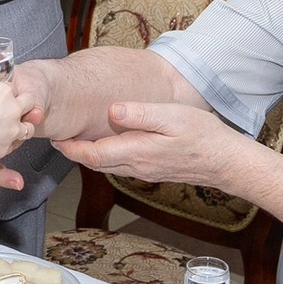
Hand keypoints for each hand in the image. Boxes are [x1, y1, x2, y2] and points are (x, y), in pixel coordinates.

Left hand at [57, 100, 248, 189]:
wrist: (226, 162)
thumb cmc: (203, 136)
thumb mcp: (172, 117)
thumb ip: (141, 114)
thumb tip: (112, 111)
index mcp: (138, 152)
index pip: (94, 155)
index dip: (72, 149)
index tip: (56, 139)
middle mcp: (138, 166)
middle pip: (97, 163)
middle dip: (75, 153)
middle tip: (59, 138)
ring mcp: (146, 172)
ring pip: (109, 166)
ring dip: (90, 156)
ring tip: (76, 140)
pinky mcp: (154, 171)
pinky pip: (122, 166)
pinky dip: (107, 157)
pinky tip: (108, 145)